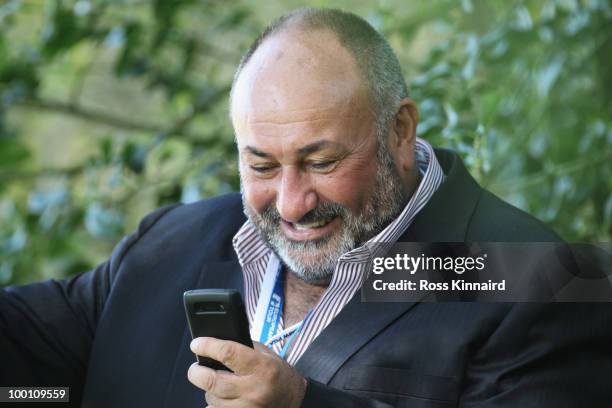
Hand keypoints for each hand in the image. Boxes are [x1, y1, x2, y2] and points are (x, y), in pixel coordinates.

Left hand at [188, 337, 306, 407]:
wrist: (294, 400)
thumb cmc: (277, 374)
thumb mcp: (265, 354)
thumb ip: (241, 348)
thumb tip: (214, 344)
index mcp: (261, 367)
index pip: (228, 353)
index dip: (207, 346)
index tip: (197, 343)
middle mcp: (253, 389)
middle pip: (212, 381)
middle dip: (197, 372)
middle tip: (196, 367)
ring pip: (211, 399)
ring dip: (209, 389)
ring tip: (218, 382)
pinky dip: (214, 403)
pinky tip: (222, 397)